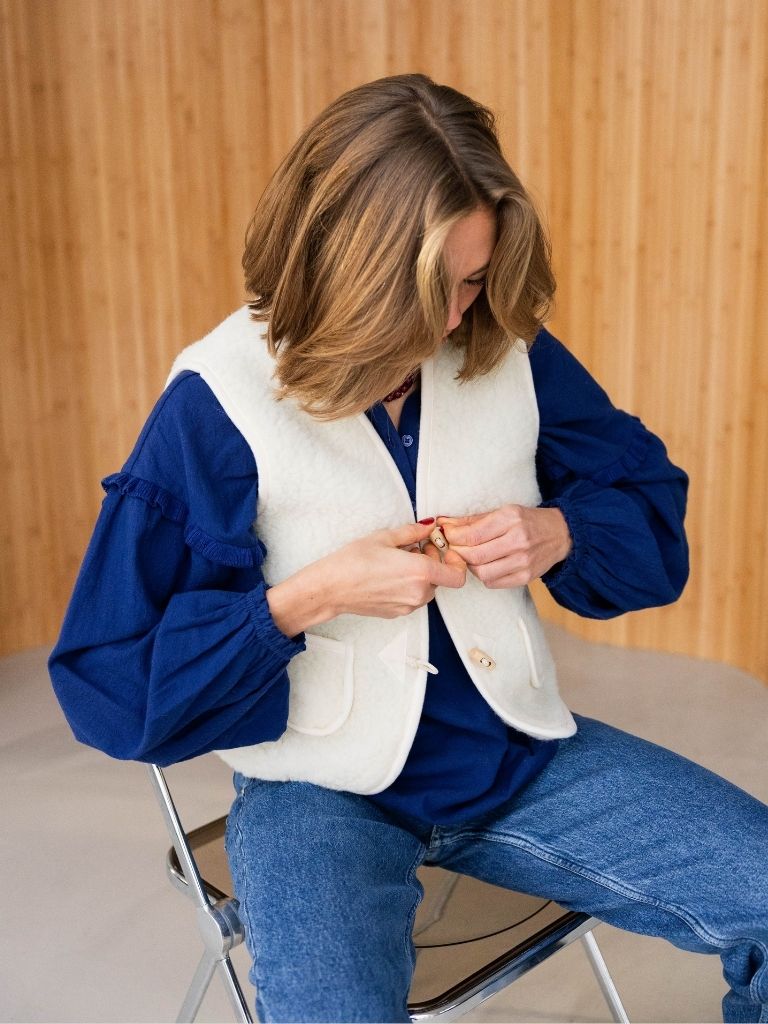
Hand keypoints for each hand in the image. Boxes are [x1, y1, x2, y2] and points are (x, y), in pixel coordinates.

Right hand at [267, 521, 466, 635]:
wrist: (331, 588)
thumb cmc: (353, 561)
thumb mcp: (384, 537)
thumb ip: (413, 532)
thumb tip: (429, 526)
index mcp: (421, 572)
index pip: (458, 575)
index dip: (455, 562)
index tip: (441, 550)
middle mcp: (418, 593)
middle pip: (441, 580)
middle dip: (433, 563)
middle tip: (414, 548)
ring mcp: (408, 606)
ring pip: (427, 590)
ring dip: (420, 576)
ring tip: (398, 561)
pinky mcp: (397, 613)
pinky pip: (412, 598)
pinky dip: (408, 586)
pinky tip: (389, 575)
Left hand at [437, 504, 570, 588]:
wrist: (561, 534)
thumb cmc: (528, 520)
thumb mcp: (503, 512)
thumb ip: (472, 520)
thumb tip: (443, 523)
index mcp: (511, 519)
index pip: (472, 535)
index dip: (453, 537)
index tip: (446, 535)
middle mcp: (518, 541)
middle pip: (474, 556)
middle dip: (457, 553)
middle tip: (454, 548)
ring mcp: (523, 562)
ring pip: (482, 573)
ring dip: (470, 566)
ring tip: (471, 557)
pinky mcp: (526, 577)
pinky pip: (493, 583)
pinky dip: (484, 576)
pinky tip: (486, 565)